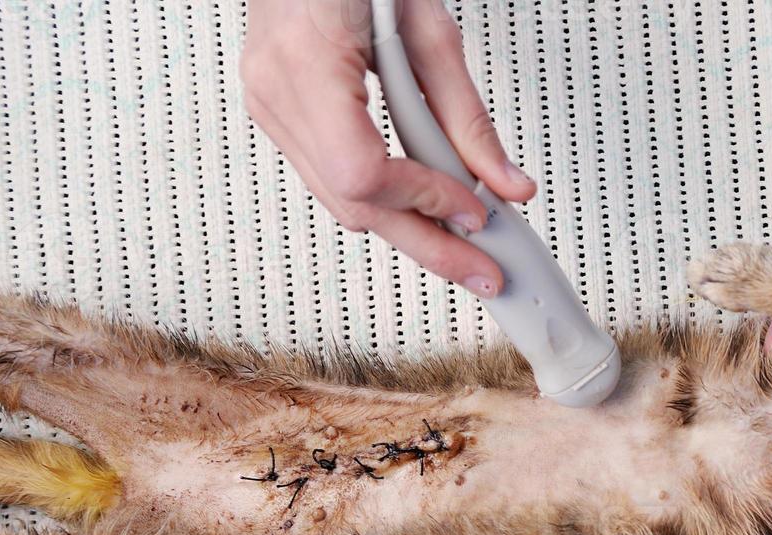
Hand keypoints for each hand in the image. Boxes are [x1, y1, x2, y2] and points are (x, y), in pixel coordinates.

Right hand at [240, 0, 536, 295]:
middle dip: (427, 245)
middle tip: (484, 272)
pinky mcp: (275, 106)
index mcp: (308, 60)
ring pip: (339, 199)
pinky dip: (382, 195)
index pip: (366, 172)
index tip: (478, 214)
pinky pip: (330, 173)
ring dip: (407, 227)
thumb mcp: (427, 24)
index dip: (427, 202)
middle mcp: (274, 88)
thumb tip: (504, 184)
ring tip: (464, 244)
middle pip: (352, 203)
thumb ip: (466, 113)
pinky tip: (423, 204)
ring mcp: (267, 100)